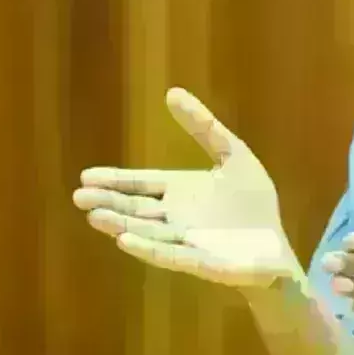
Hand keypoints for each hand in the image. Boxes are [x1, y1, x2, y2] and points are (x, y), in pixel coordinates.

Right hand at [72, 87, 298, 288]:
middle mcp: (176, 217)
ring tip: (95, 217)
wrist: (275, 246)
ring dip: (121, 225)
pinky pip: (170, 255)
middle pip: (136, 209)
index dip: (115, 180)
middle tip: (78, 197)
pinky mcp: (200, 262)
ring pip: (147, 232)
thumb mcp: (233, 155)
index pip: (142, 185)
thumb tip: (172, 92)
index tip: (85, 175)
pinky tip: (125, 241)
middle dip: (109, 203)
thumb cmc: (253, 203)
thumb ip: (205, 127)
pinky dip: (148, 249)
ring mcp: (185, 241)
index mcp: (181, 192)